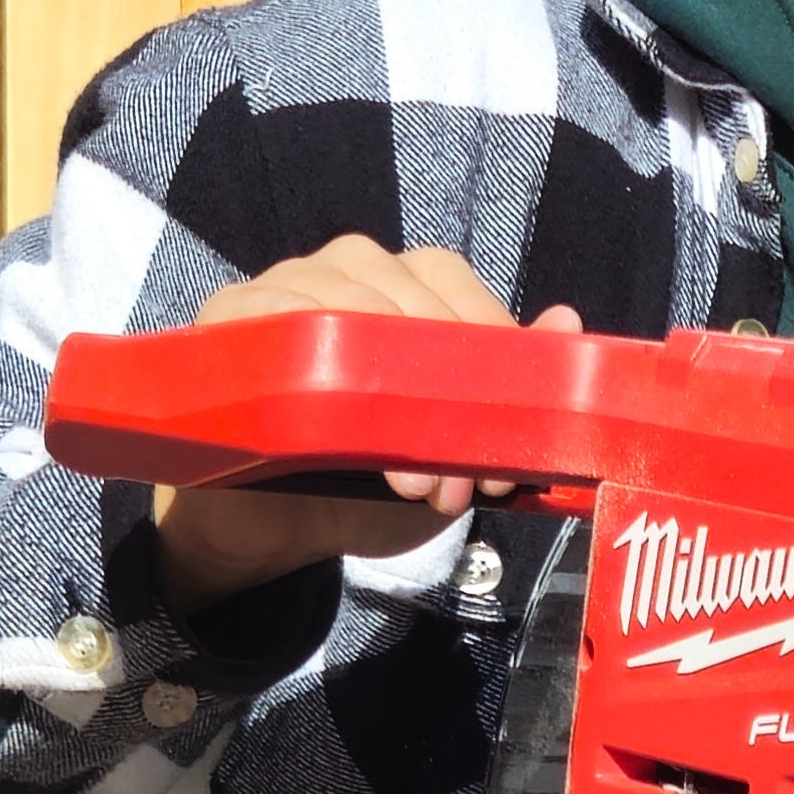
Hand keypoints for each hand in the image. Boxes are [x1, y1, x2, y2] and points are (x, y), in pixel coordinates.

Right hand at [152, 238, 556, 604]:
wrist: (278, 525)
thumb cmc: (371, 473)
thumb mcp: (452, 442)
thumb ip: (507, 386)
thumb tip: (566, 321)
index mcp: (404, 282)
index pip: (450, 282)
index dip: (483, 346)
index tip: (506, 419)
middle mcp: (344, 268)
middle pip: (401, 297)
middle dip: (440, 389)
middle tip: (460, 478)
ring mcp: (282, 285)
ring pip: (344, 308)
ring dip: (383, 397)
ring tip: (411, 481)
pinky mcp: (227, 318)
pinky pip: (272, 319)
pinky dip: (312, 375)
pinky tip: (336, 428)